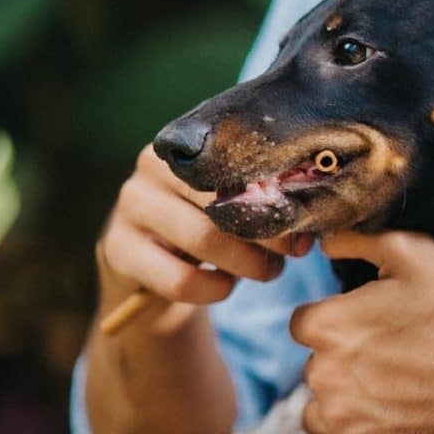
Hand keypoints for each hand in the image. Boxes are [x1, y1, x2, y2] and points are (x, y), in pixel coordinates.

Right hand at [99, 145, 312, 306]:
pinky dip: (214, 290)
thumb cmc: (206, 230)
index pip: (235, 161)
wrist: (149, 274)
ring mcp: (130, 206)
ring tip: (268, 272)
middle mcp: (150, 166)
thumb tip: (315, 209)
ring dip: (247, 265)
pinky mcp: (117, 250)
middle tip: (292, 254)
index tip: (303, 221)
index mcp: (185, 144)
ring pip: (204, 239)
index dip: (274, 194)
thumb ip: (262, 197)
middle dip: (267, 233)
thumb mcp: (230, 207)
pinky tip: (224, 287)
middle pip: (222, 199)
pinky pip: (180, 279)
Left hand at [289, 230, 433, 433]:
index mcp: (327, 325)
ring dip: (345, 415)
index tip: (373, 338)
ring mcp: (340, 424)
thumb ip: (360, 241)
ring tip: (394, 408)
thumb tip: (326, 242)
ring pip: (319, 419)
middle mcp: (323, 376)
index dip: (340, 331)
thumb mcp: (419, 256)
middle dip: (346, 372)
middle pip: (317, 374)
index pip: (306, 328)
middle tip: (396, 374)